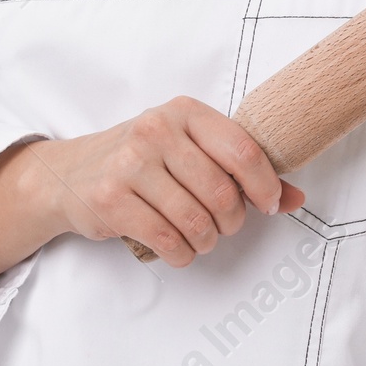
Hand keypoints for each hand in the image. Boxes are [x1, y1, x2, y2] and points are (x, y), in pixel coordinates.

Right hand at [25, 96, 306, 267]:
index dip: (265, 185)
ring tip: (199, 236)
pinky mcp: (110, 199)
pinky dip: (181, 253)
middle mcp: (157, 130)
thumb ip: (241, 169)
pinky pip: (166, 239)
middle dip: (232, 220)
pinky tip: (177, 246)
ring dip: (206, 240)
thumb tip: (296, 197)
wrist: (68, 174)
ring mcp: (130, 163)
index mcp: (184, 112)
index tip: (269, 204)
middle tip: (225, 225)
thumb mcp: (189, 149)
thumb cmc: (141, 160)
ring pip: (196, 220)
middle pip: (221, 191)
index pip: (242, 148)